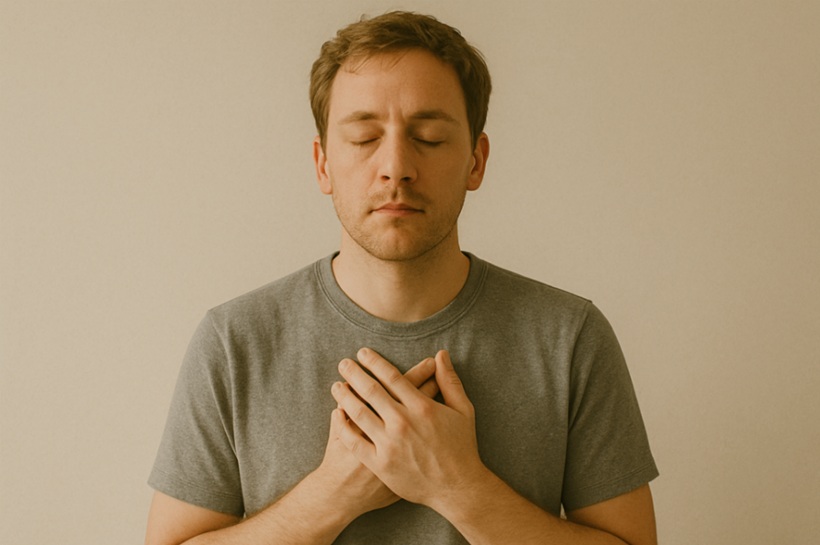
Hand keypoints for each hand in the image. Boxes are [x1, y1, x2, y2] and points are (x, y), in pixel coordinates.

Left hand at [331, 348, 486, 509]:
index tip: (363, 353)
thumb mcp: (463, 411)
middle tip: (344, 363)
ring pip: (359, 412)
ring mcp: (390, 444)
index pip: (392, 377)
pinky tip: (337, 414)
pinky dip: (343, 425)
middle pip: (371, 390)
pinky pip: (355, 441)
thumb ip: (450, 381)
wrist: (457, 489)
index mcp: (422, 407)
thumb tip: (442, 354)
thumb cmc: (461, 448)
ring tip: (336, 385)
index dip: (375, 362)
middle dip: (355, 373)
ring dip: (345, 395)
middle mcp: (403, 423)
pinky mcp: (380, 464)